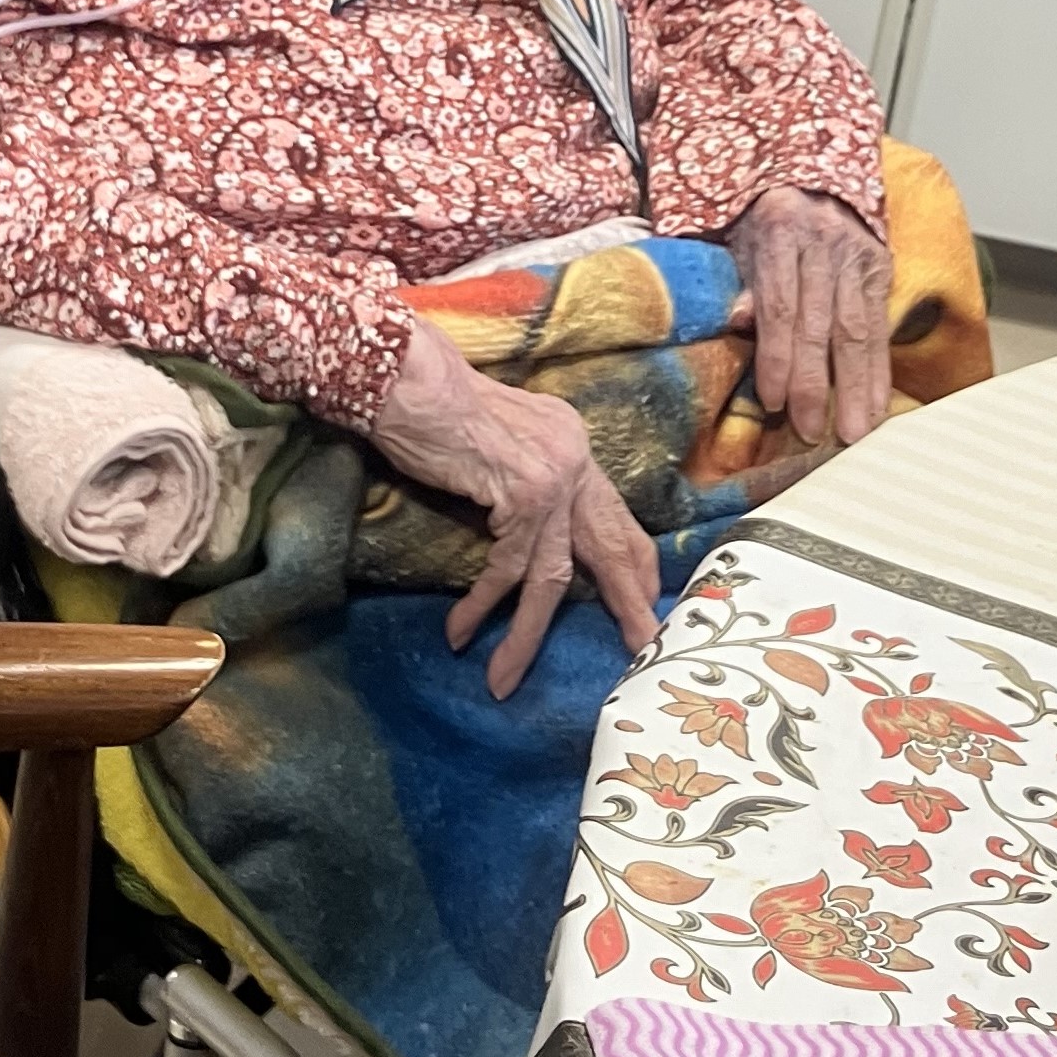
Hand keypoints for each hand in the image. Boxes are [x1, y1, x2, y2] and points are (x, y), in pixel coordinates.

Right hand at [371, 318, 661, 696]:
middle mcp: (575, 458)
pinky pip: (506, 568)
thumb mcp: (503, 441)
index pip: (615, 513)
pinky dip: (482, 605)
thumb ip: (528, 476)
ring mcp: (554, 478)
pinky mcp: (523, 496)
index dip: (633, 561)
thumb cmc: (439, 408)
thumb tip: (526, 525)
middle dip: (625, 603)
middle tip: (642, 646)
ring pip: (550, 574)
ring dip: (526, 633)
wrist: (410, 379)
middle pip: (608, 547)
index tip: (646, 600)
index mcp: (573, 445)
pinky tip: (462, 632)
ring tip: (503, 677)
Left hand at [726, 186, 892, 449]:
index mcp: (779, 230)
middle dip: (816, 383)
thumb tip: (738, 323)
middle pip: (820, 324)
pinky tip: (876, 404)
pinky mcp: (880, 266)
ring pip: (857, 329)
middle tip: (813, 431)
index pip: (780, 305)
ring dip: (856, 385)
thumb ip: (739, 280)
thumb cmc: (762, 214)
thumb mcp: (738, 236)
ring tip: (855, 431)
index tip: (773, 402)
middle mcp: (822, 243)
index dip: (778, 357)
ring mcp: (856, 255)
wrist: (810, 171)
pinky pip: (880, 325)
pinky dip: (879, 368)